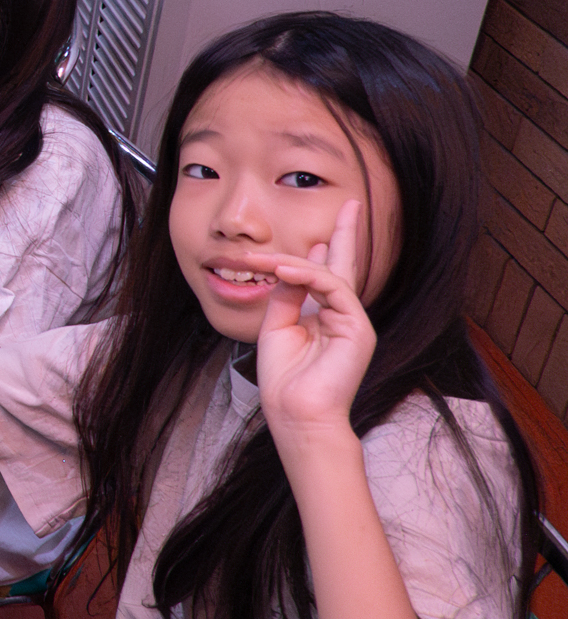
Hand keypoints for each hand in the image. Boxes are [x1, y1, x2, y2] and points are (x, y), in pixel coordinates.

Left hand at [247, 201, 375, 447]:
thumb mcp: (277, 328)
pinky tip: (284, 269)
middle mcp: (343, 316)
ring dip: (292, 261)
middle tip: (350, 204)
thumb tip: (287, 269)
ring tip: (261, 258)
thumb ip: (285, 296)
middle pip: (347, 267)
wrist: (297, 414)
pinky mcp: (357, 328)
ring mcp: (353, 322)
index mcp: (324, 317)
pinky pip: (332, 289)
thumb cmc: (285, 380)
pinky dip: (306, 276)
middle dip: (346, 234)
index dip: (325, 251)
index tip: (321, 233)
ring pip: (327, 275)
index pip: (327, 276)